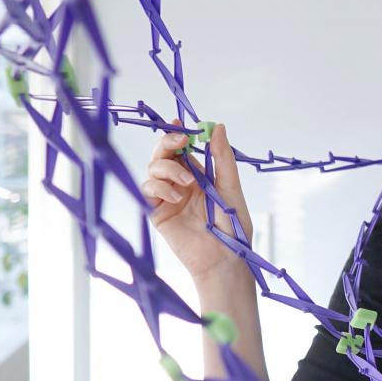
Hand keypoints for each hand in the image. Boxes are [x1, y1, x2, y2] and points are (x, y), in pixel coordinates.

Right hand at [141, 118, 253, 281]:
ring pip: (153, 169)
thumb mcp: (230, 185)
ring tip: (188, 183)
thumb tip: (218, 127)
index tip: (179, 123)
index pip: (182, 149)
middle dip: (168, 143)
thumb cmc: (232, 225)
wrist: (223, 256)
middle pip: (163, 155)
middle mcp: (180, 184)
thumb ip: (222, 157)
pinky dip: (160, 188)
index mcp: (199, 175)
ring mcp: (167, 197)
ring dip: (169, 169)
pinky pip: (148, 190)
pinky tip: (177, 197)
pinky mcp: (157, 212)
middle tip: (180, 140)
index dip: (177, 134)